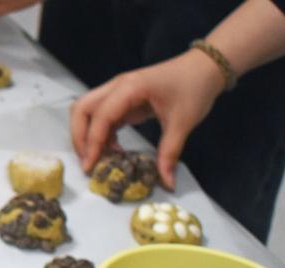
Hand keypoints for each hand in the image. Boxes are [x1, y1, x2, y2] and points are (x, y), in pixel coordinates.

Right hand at [70, 50, 224, 189]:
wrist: (205, 68)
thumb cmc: (194, 88)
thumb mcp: (183, 122)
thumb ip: (170, 152)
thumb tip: (167, 183)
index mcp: (130, 88)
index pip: (100, 116)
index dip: (92, 143)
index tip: (90, 166)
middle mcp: (116, 86)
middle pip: (81, 109)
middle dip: (79, 137)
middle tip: (88, 162)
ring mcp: (117, 91)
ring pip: (86, 111)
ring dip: (87, 135)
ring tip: (99, 158)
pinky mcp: (122, 98)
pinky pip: (101, 115)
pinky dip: (101, 133)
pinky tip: (114, 149)